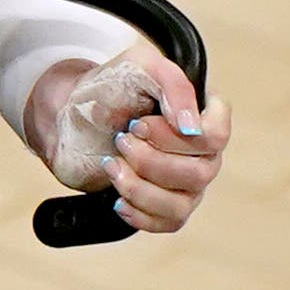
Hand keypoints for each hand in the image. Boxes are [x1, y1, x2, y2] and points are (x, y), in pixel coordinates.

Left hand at [30, 51, 230, 231]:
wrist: (70, 117)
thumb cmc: (109, 88)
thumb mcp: (139, 66)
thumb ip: (173, 85)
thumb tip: (192, 127)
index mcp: (202, 114)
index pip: (218, 134)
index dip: (177, 137)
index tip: (141, 123)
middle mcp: (202, 151)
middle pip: (200, 172)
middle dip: (150, 159)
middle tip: (120, 139)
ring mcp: (187, 182)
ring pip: (182, 203)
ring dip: (139, 186)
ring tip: (110, 165)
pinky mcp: (165, 205)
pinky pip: (168, 223)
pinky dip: (139, 213)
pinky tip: (116, 198)